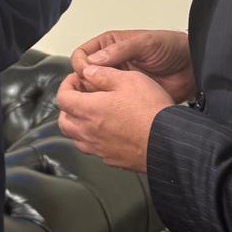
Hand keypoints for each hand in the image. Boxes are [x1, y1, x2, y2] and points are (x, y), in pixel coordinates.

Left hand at [56, 64, 173, 171]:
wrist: (168, 142)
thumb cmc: (151, 111)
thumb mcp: (129, 79)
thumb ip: (104, 74)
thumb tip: (89, 72)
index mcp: (90, 110)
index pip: (62, 98)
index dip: (67, 85)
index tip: (77, 79)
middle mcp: (89, 132)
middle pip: (64, 120)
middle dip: (68, 106)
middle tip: (81, 95)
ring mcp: (99, 148)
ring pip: (76, 138)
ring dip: (78, 123)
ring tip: (92, 113)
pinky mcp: (112, 159)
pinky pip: (93, 149)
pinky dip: (93, 138)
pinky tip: (107, 130)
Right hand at [70, 29, 194, 104]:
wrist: (191, 68)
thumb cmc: (171, 48)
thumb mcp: (145, 43)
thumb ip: (121, 49)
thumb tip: (94, 60)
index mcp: (109, 46)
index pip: (82, 55)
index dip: (81, 65)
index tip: (88, 74)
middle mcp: (110, 63)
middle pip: (83, 76)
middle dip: (84, 84)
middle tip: (93, 91)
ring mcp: (117, 82)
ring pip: (93, 92)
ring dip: (94, 97)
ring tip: (103, 101)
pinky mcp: (125, 97)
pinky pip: (109, 104)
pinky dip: (106, 108)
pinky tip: (113, 108)